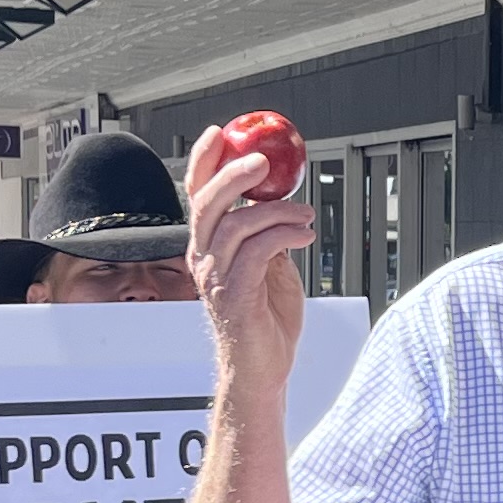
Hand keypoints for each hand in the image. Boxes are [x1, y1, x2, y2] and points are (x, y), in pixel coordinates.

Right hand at [187, 132, 317, 374]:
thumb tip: (282, 200)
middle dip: (234, 174)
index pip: (197, 195)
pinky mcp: (235, 297)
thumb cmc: (266, 320)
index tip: (220, 133)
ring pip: (236, 225)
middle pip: (208, 204)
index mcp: (209, 247)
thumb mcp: (270, 264)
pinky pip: (257, 252)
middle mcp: (204, 260)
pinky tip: (305, 235)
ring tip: (305, 215)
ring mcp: (216, 279)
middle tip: (263, 161)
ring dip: (277, 211)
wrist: (265, 369)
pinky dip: (285, 235)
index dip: (203, 161)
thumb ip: (268, 233)